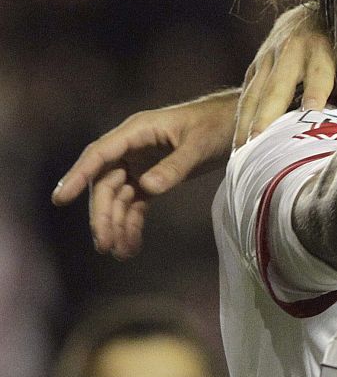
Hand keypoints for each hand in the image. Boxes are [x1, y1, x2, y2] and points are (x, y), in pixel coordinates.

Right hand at [52, 89, 237, 257]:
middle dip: (103, 215)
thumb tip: (146, 188)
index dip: (78, 176)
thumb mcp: (198, 145)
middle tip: (104, 244)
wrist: (235, 123)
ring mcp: (140, 164)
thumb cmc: (216, 126)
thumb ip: (174, 167)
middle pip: (106, 184)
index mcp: (136, 131)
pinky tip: (131, 246)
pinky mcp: (152, 178)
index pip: (99, 155)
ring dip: (116, 225)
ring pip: (118, 198)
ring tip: (119, 253)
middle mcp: (131, 148)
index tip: (61, 198)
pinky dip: (132, 224)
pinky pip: (135, 204)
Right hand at [234, 3, 336, 147]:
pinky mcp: (255, 66)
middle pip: (277, 87)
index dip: (316, 91)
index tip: (312, 111)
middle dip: (267, 115)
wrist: (308, 15)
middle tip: (260, 141)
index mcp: (320, 48)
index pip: (319, 73)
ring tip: (243, 151)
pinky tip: (239, 143)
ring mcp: (267, 57)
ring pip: (255, 94)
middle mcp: (290, 51)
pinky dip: (241, 119)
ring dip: (246, 122)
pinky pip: (247, 95)